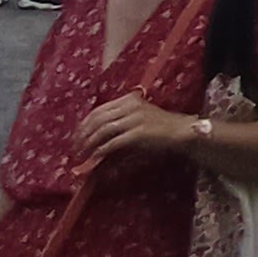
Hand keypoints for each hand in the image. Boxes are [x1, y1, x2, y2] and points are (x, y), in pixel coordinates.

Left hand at [72, 93, 199, 164]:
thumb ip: (119, 124)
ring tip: (83, 155)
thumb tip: (96, 139)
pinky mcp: (140, 132)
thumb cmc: (159, 128)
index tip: (76, 138)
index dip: (84, 124)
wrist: (181, 131)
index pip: (99, 110)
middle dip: (83, 135)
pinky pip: (115, 141)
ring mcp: (135, 118)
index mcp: (128, 99)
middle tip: (75, 149)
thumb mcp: (137, 120)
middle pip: (98, 119)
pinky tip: (97, 157)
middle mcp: (131, 106)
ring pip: (103, 130)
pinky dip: (103, 150)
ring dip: (90, 144)